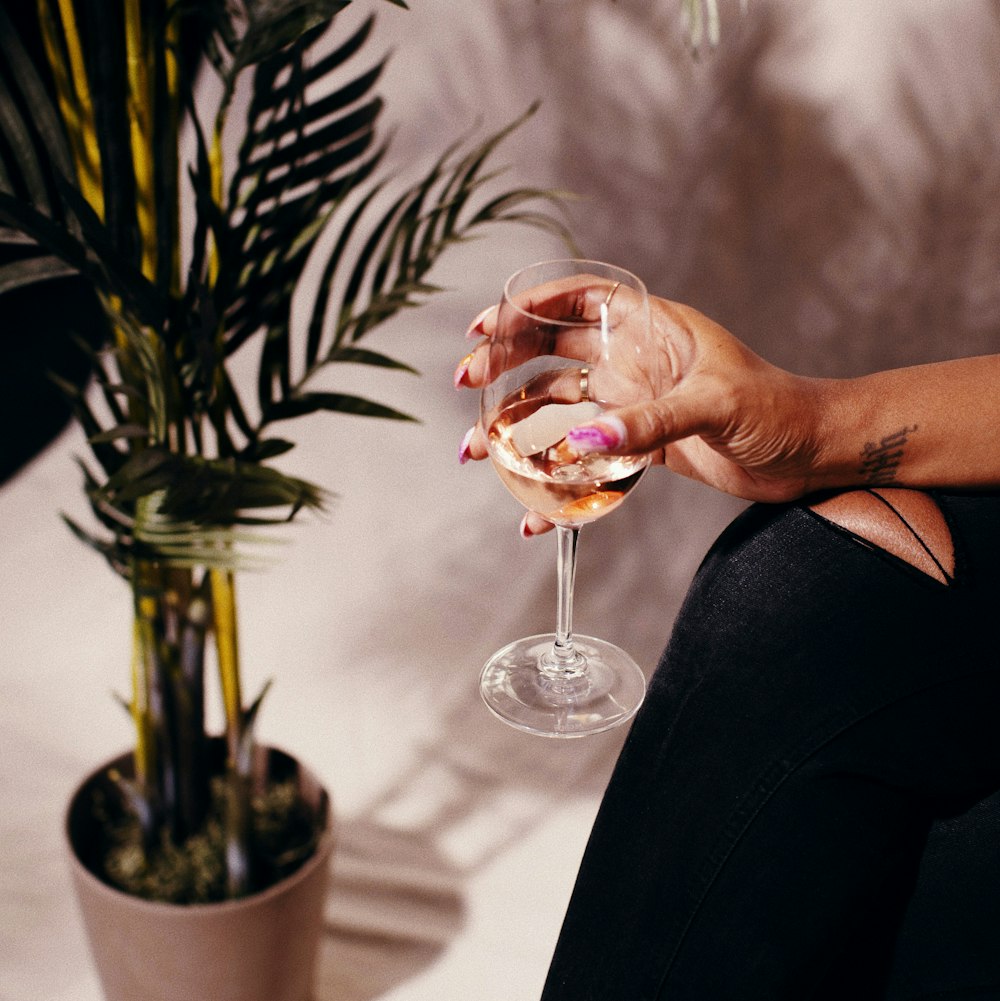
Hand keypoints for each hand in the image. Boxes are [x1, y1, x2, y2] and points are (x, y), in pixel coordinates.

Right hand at [456, 277, 829, 533]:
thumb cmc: (778, 409)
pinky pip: (587, 459)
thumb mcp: (715, 405)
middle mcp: (636, 360)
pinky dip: (558, 482)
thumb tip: (583, 444)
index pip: (578, 302)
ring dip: (517, 424)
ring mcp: (635, 403)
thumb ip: (649, 421)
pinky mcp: (642, 445)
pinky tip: (535, 511)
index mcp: (653, 328)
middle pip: (553, 353)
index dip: (527, 307)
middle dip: (505, 364)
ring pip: (560, 408)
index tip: (484, 325)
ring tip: (477, 449)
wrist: (811, 454)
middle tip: (467, 383)